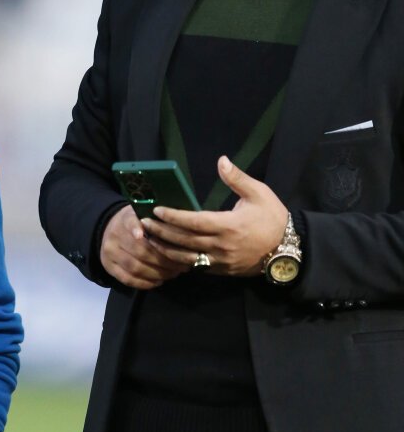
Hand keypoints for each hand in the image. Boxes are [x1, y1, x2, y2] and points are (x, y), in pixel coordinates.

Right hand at [100, 203, 193, 289]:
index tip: (141, 235)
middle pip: (139, 251)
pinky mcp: (108, 267)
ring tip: (173, 274)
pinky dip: (145, 283)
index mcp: (125, 219)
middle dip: (164, 261)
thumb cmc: (138, 222)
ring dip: (157, 274)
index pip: (130, 224)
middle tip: (181, 266)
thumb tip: (179, 228)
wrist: (111, 228)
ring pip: (135, 268)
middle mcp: (114, 235)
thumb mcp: (145, 213)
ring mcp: (109, 253)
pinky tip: (158, 281)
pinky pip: (128, 279)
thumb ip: (158, 220)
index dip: (135, 229)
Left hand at [141, 156, 287, 276]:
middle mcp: (221, 246)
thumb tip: (221, 161)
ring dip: (165, 249)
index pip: (193, 222)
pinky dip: (179, 261)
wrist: (288, 250)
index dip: (173, 217)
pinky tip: (167, 253)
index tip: (157, 210)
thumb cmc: (273, 219)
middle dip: (161, 232)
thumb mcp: (259, 193)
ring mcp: (220, 261)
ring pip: (186, 257)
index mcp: (228, 226)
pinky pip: (195, 266)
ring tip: (149, 239)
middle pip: (184, 241)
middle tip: (143, 223)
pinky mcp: (221, 270)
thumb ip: (237, 178)